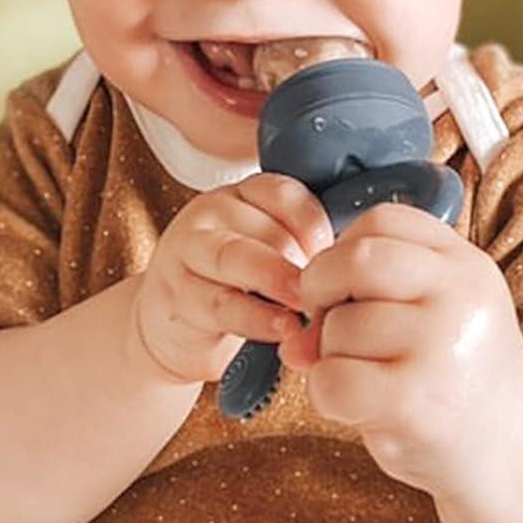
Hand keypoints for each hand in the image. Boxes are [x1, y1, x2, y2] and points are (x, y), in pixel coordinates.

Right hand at [133, 173, 333, 385]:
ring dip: (278, 283)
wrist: (170, 328)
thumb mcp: (265, 257)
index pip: (282, 194)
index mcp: (239, 196)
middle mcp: (208, 215)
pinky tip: (283, 329)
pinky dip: (256, 318)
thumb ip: (298, 250)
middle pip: (262, 229)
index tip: (336, 259)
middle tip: (331, 289)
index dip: (314, 227)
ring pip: (236, 258)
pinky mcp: (174, 296)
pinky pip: (220, 304)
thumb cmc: (233, 288)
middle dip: (300, 261)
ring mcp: (185, 253)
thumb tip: (352, 263)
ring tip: (308, 308)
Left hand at [279, 203, 522, 494]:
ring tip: (362, 376)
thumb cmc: (454, 376)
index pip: (382, 221)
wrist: (508, 448)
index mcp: (467, 265)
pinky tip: (356, 407)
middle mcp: (461, 296)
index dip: (343, 249)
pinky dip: (326, 394)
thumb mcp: (434, 316)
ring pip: (339, 325)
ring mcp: (441, 346)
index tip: (346, 286)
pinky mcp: (415, 400)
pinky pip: (333, 379)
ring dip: (328, 354)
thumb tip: (293, 334)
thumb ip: (368, 299)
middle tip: (330, 326)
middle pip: (356, 259)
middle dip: (321, 290)